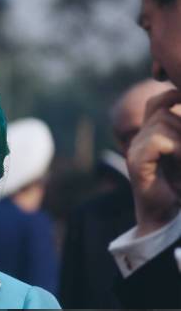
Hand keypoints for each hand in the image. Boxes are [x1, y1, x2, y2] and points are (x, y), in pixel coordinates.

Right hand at [127, 89, 180, 234]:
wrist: (167, 215)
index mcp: (150, 133)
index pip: (158, 101)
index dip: (173, 96)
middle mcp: (139, 139)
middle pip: (163, 109)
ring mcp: (135, 150)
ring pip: (162, 122)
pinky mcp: (136, 162)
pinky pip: (157, 140)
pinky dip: (175, 147)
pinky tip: (179, 160)